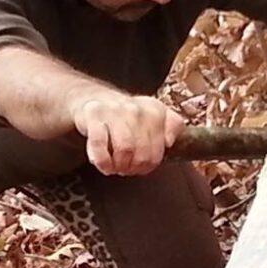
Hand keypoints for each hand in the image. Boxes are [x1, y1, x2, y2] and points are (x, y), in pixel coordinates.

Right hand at [70, 91, 184, 175]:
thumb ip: (173, 125)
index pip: (159, 150)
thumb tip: (169, 142)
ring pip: (124, 149)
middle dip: (133, 168)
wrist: (93, 98)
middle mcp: (136, 109)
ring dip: (118, 166)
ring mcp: (114, 110)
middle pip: (141, 153)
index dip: (149, 165)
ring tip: (115, 167)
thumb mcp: (156, 116)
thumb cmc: (127, 116)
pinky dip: (102, 160)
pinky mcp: (94, 114)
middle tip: (125, 169)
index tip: (140, 167)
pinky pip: (99, 144)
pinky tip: (103, 164)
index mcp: (154, 110)